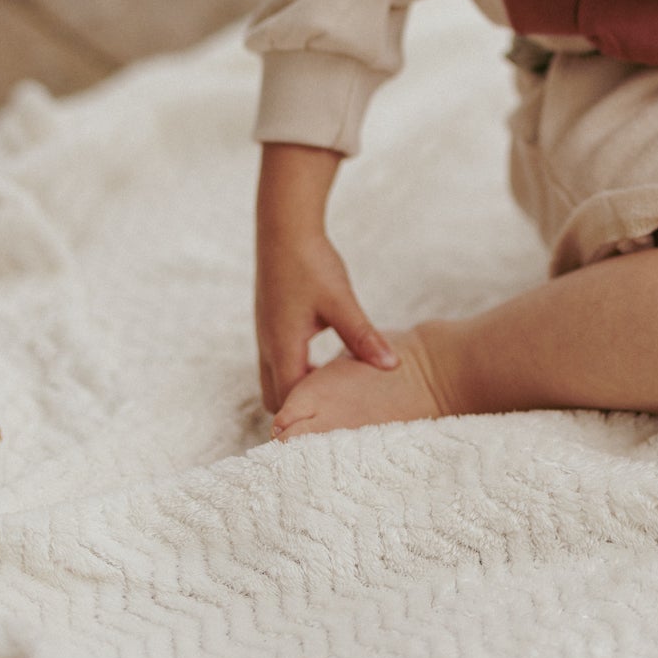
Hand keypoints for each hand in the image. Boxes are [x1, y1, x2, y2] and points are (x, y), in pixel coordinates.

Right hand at [255, 143, 396, 411]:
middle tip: (337, 416)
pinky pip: (279, 361)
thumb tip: (391, 366)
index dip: (310, 418)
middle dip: (302, 410)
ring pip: (275, 379)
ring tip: (336, 393)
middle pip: (276, 397)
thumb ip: (363, 336)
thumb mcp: (342, 301)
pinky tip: (328, 362)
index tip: (337, 430)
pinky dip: (298, 370)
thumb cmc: (311, 263)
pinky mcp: (271, 323)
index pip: (290, 401)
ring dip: (301, 388)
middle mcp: (268, 346)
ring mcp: (266, 335)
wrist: (284, 228)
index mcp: (282, 347)